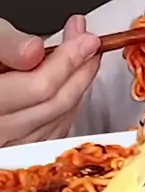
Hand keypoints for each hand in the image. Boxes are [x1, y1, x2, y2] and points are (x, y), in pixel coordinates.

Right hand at [0, 14, 100, 145]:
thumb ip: (4, 44)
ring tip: (84, 60)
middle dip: (78, 73)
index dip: (68, 62)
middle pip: (50, 107)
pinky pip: (47, 136)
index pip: (38, 88)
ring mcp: (4, 145)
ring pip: (53, 124)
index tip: (87, 40)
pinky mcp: (13, 151)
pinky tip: (70, 88)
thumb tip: (33, 51)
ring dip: (76, 91)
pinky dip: (64, 111)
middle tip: (90, 46)